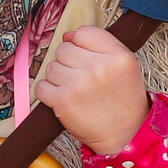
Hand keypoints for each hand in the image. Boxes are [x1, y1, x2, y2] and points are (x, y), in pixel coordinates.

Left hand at [39, 26, 149, 154]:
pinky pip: (41, 86)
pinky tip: (63, 99)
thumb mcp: (125, 65)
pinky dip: (48, 93)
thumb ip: (101, 45)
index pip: (84, 33)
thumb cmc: (123, 100)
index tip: (85, 58)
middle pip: (64, 49)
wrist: (125, 135)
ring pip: (51, 67)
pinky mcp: (63, 101)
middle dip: (69, 63)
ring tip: (75, 90)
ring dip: (58, 78)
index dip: (80, 44)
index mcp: (118, 55)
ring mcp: (79, 84)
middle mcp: (99, 67)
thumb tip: (68, 36)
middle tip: (82, 79)